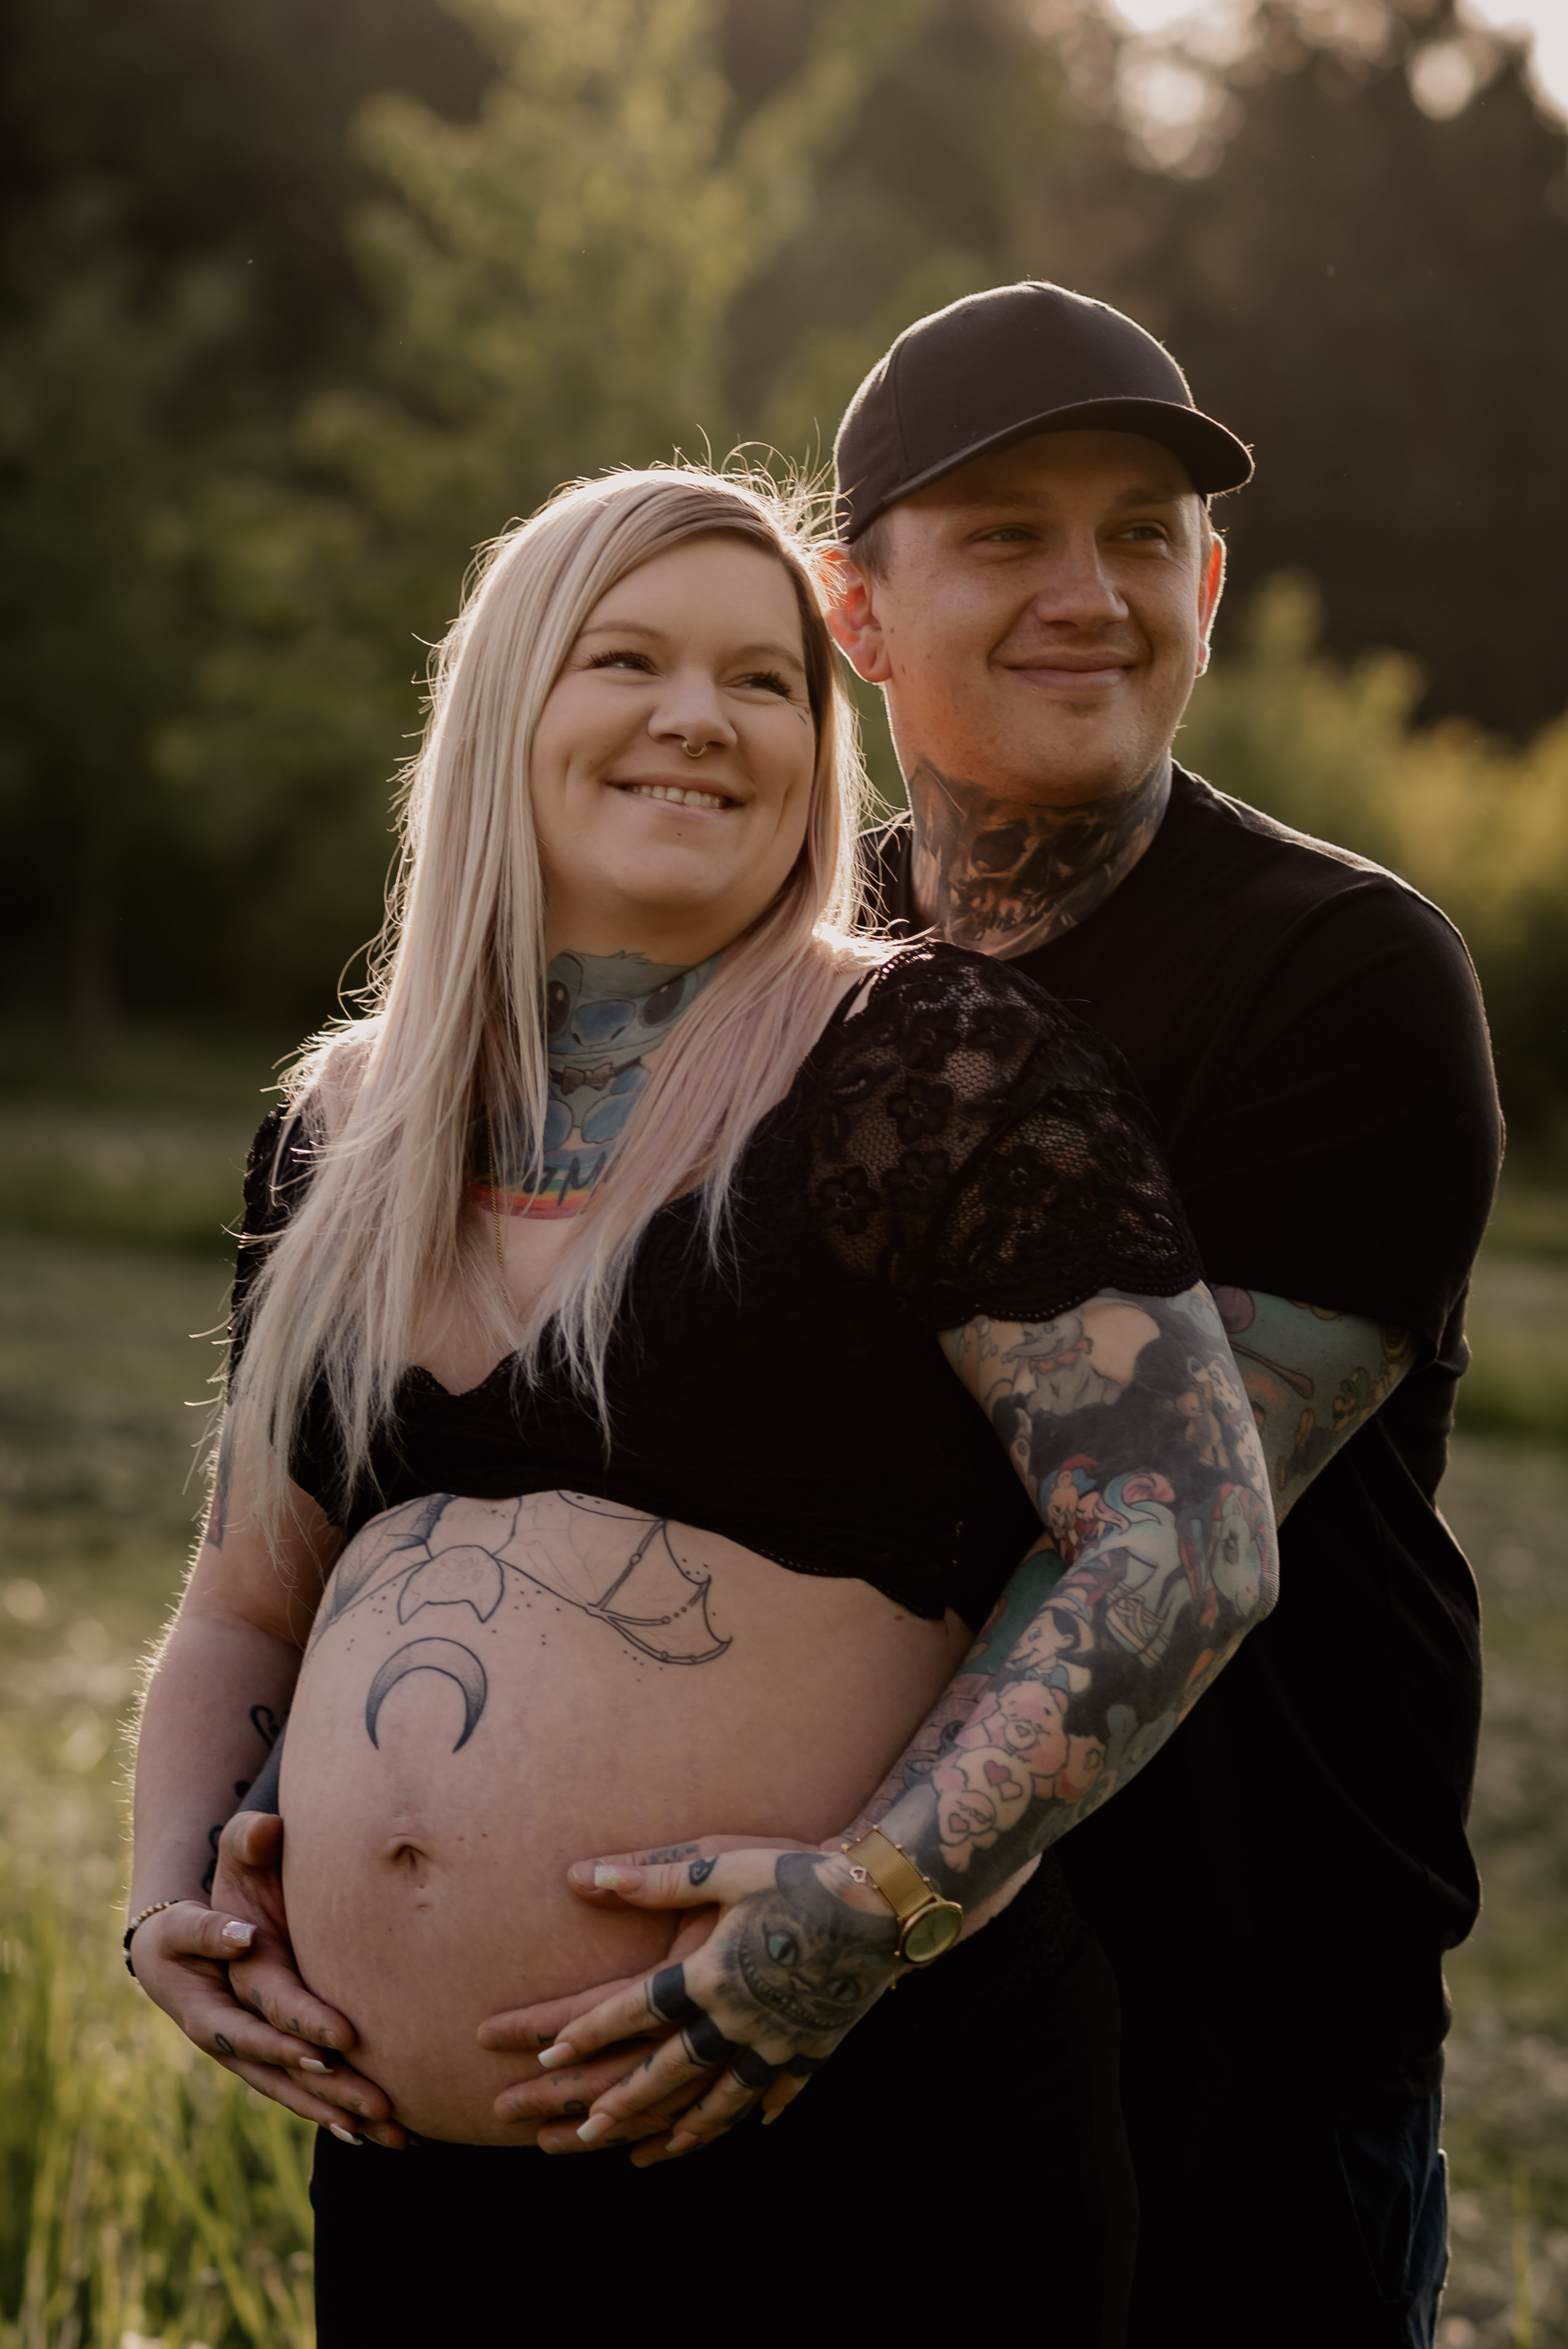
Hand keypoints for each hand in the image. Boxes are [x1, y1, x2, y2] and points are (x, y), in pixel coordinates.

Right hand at [130, 1811, 407, 2148]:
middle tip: (382, 2104)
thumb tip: (265, 1835)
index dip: (299, 2031)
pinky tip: (381, 2135)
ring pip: (297, 2093)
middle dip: (332, 2089)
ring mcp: (249, 2057)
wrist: (175, 1944)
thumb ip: (242, 1845)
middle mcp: (229, 2040)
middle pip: (283, 2072)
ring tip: (395, 2134)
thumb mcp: (221, 1864)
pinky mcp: (270, 2062)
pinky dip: (338, 2115)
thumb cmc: (207, 1897)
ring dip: (343, 2114)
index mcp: (210, 2004)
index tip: (342, 2041)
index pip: (258, 2023)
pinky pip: (304, 2094)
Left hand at [500, 1838, 899, 2164]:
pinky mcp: (815, 2043)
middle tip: (581, 2131)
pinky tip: (753, 2125)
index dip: (587, 2030)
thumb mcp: (727, 1864)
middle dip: (621, 2102)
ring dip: (684, 2127)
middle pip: (669, 2070)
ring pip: (723, 2097)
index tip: (546, 2053)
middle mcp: (739, 2016)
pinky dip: (763, 2109)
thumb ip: (659, 1878)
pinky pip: (783, 2087)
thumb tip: (586, 1877)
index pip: (634, 2009)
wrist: (885, 1901)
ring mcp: (779, 2038)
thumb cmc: (800, 1872)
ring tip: (651, 2152)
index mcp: (710, 1971)